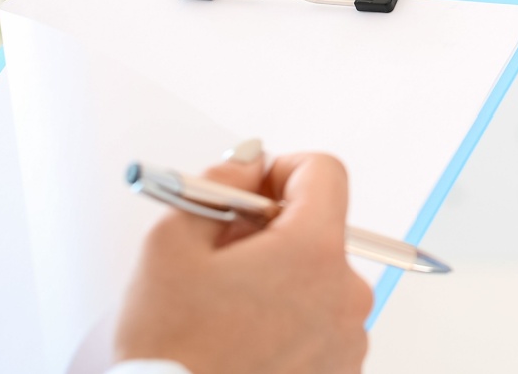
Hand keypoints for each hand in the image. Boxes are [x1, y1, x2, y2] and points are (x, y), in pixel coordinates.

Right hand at [113, 150, 373, 373]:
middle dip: (272, 235)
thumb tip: (248, 165)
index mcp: (312, 252)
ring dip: (280, 284)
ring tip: (227, 317)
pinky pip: (321, 328)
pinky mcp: (339, 372)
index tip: (251, 195)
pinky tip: (244, 346)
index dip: (282, 172)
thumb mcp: (170, 246)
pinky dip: (290, 326)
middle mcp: (346, 293)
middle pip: (319, 232)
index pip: (325, 173)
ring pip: (318, 282)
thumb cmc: (169, 351)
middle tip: (220, 264)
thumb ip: (217, 186)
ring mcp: (348, 340)